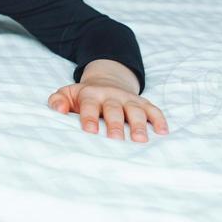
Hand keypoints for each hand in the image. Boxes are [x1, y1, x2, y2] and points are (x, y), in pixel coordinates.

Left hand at [47, 81, 167, 142]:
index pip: (89, 105)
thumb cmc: (84, 96)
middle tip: (116, 139)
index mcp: (91, 94)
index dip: (90, 117)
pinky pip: (153, 110)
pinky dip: (159, 120)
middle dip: (115, 124)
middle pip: (114, 109)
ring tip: (141, 140)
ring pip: (135, 110)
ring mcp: (128, 99)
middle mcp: (111, 95)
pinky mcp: (143, 103)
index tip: (91, 131)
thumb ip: (58, 101)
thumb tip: (59, 110)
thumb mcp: (68, 93)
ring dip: (139, 124)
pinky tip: (163, 132)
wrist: (107, 81)